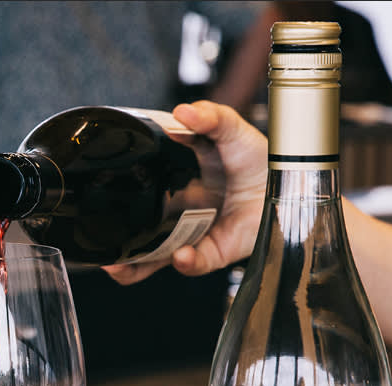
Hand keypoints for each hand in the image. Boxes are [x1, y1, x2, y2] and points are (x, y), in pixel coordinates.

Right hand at [103, 101, 267, 284]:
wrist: (293, 185)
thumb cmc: (260, 159)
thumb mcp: (233, 129)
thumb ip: (211, 117)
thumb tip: (182, 111)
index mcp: (173, 180)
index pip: (135, 193)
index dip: (116, 201)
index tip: (97, 201)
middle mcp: (178, 211)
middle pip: (137, 235)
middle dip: (116, 251)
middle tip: (100, 254)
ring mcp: (194, 234)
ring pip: (156, 259)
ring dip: (135, 267)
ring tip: (119, 268)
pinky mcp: (215, 251)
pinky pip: (195, 263)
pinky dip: (186, 262)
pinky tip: (181, 256)